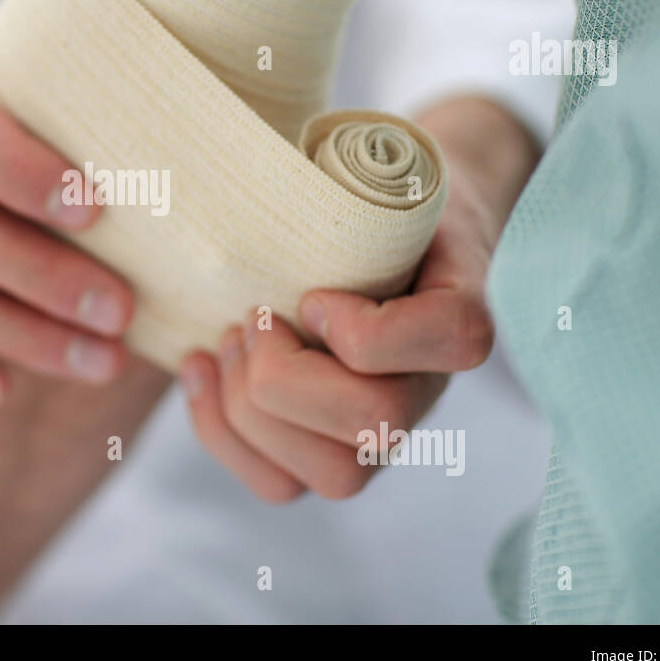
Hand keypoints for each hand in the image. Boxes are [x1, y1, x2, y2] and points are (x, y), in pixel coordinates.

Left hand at [177, 96, 538, 501]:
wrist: (379, 234)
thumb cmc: (374, 200)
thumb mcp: (387, 175)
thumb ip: (368, 188)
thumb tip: (282, 183)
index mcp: (460, 311)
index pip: (450, 343)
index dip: (367, 330)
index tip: (315, 291)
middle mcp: (430, 386)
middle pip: (373, 425)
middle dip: (285, 376)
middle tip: (251, 316)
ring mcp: (383, 431)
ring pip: (330, 475)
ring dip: (250, 408)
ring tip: (224, 341)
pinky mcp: (331, 451)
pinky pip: (279, 485)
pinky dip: (220, 433)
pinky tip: (199, 369)